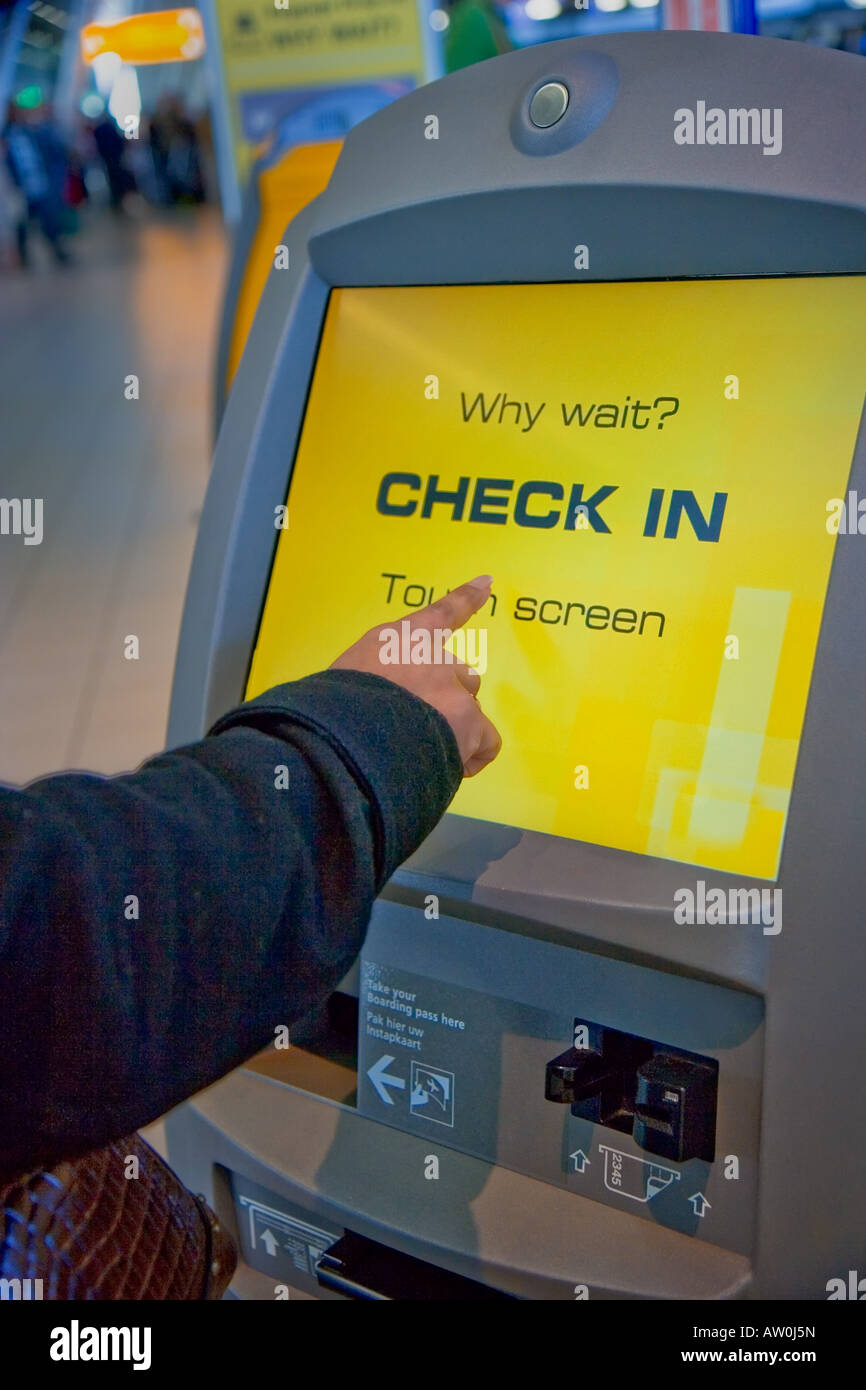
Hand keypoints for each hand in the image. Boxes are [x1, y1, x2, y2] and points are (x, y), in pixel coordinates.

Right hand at [331, 576, 500, 776]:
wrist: (349, 735)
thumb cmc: (334, 706)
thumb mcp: (346, 677)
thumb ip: (375, 677)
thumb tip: (388, 702)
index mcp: (402, 638)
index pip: (443, 612)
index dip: (467, 597)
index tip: (487, 583)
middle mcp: (436, 656)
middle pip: (459, 673)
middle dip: (445, 696)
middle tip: (417, 722)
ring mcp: (456, 690)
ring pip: (470, 708)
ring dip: (454, 725)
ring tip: (423, 749)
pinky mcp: (470, 725)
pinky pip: (486, 741)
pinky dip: (473, 755)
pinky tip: (452, 767)